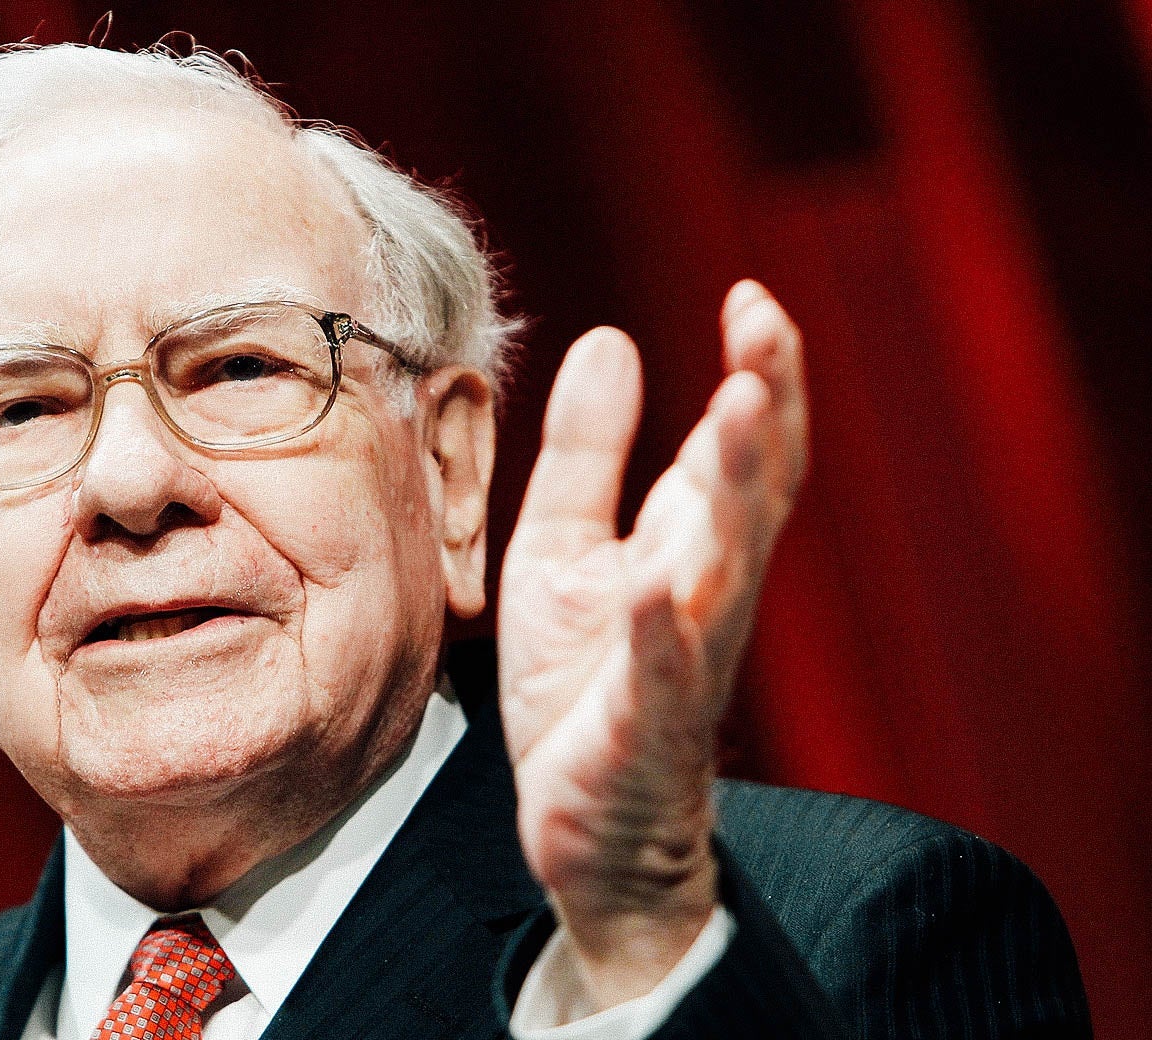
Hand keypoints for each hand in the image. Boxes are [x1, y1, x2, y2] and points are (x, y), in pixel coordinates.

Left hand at [498, 280, 807, 1007]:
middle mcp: (703, 592)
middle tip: (766, 330)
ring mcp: (683, 659)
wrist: (584, 816)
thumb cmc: (583, 679)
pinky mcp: (642, 725)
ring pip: (727, 568)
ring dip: (739, 492)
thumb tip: (611, 336)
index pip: (743, 448)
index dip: (760, 372)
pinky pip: (660, 674)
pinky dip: (660, 630)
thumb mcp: (564, 546)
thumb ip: (589, 452)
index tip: (753, 295)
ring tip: (742, 411)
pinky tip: (652, 584)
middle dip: (766, 411)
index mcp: (688, 545)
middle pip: (754, 492)